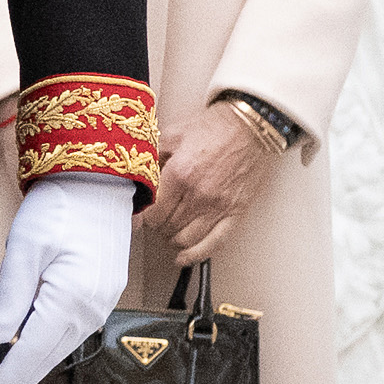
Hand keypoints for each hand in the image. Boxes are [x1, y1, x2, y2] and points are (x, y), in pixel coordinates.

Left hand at [0, 172, 138, 383]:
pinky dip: (49, 343)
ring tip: (6, 378)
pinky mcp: (103, 295)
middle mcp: (90, 310)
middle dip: (19, 379)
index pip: (30, 354)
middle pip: (48, 357)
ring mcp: (101, 304)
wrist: (99, 183)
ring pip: (61, 346)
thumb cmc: (61, 208)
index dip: (7, 381)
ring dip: (34, 362)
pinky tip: (32, 345)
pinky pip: (71, 330)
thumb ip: (11, 295)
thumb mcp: (24, 247)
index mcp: (69, 301)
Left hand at [149, 104, 275, 261]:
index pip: (152, 212)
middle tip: (157, 217)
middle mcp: (199, 194)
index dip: (143, 215)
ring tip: (170, 230)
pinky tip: (184, 257)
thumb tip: (133, 180)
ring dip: (173, 239)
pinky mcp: (236, 211)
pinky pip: (215, 243)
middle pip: (167, 227)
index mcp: (180, 174)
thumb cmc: (213, 127)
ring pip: (186, 239)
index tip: (142, 213)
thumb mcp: (172, 135)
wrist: (251, 125)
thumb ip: (150, 159)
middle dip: (157, 225)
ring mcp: (219, 206)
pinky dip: (196, 255)